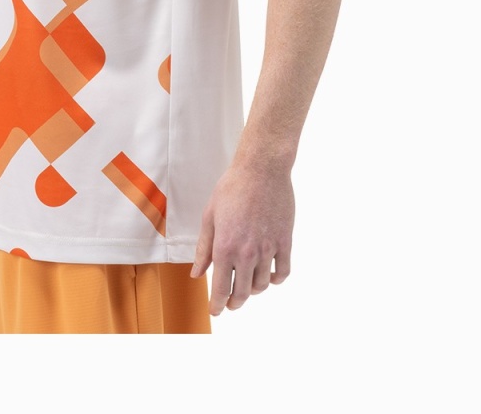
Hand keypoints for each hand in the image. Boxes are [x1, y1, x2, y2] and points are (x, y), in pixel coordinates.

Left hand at [191, 160, 293, 315]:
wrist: (261, 170)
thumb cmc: (232, 188)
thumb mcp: (209, 216)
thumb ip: (203, 249)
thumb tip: (196, 274)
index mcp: (225, 247)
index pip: (220, 288)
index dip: (217, 305)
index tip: (215, 311)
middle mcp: (247, 253)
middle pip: (242, 293)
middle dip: (234, 302)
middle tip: (230, 303)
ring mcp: (268, 249)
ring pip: (262, 285)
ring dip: (253, 290)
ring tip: (247, 284)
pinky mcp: (285, 242)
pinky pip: (282, 272)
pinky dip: (275, 279)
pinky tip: (268, 275)